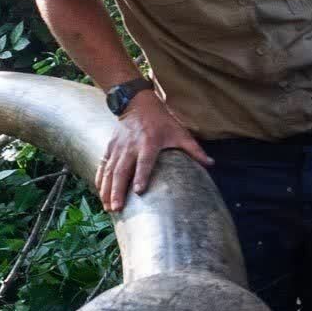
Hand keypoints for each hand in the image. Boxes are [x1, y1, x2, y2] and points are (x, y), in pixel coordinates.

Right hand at [96, 93, 212, 211]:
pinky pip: (103, 165)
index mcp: (149, 143)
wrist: (137, 103)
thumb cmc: (162, 121)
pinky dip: (100, 180)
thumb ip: (194, 149)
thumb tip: (211, 164)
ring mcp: (118, 148)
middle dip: (118, 190)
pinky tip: (100, 193)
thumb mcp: (180, 132)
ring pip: (110, 171)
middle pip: (122, 170)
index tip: (138, 191)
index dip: (141, 176)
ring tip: (108, 207)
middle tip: (117, 208)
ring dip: (107, 189)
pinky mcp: (110, 147)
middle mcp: (131, 146)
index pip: (144, 162)